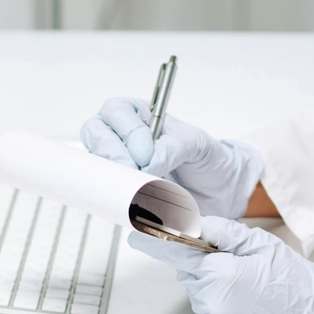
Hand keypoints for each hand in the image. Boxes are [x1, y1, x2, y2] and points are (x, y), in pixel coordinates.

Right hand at [79, 97, 263, 217]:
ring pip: (94, 160)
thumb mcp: (198, 144)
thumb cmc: (207, 160)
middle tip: (131, 171)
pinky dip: (114, 196)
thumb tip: (147, 162)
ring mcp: (118, 163)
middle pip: (95, 131)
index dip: (128, 131)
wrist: (218, 192)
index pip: (118, 111)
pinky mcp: (119, 190)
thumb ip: (173, 146)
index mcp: (141, 115)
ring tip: (135, 188)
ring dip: (110, 174)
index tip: (146, 155)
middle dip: (111, 151)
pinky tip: (132, 202)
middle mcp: (123, 135)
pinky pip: (104, 190)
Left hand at [130, 216, 313, 313]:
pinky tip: (247, 296)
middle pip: (189, 271)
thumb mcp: (262, 245)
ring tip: (248, 281)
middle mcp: (212, 300)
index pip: (175, 251)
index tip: (137, 229)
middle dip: (202, 260)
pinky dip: (222, 298)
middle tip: (233, 258)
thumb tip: (195, 221)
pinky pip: (211, 307)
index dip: (154, 238)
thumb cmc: (296, 283)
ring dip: (214, 280)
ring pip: (200, 290)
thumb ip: (224, 232)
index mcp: (220, 272)